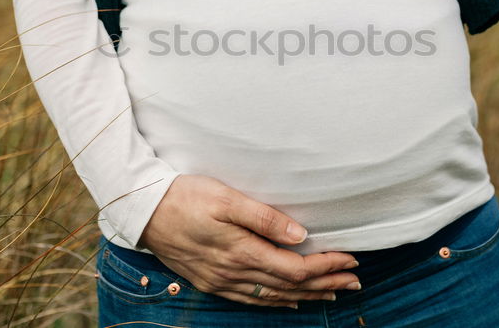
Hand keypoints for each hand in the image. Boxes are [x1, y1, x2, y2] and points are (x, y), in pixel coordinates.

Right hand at [137, 174, 361, 307]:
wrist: (142, 210)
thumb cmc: (185, 196)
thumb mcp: (225, 198)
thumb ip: (264, 217)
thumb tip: (301, 236)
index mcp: (241, 251)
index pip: (295, 268)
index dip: (326, 266)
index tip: (351, 259)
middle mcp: (233, 273)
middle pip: (290, 286)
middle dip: (326, 282)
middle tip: (355, 280)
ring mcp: (220, 281)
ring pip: (273, 296)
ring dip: (307, 295)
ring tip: (334, 292)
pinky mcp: (210, 281)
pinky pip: (251, 299)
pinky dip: (277, 301)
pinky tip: (290, 299)